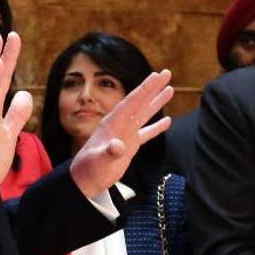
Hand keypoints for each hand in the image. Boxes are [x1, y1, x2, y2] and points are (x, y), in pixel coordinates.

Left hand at [69, 70, 173, 197]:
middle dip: (153, 88)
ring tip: (169, 90)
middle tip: (167, 73)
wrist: (85, 180)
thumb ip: (109, 152)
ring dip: (156, 102)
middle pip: (140, 102)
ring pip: (144, 114)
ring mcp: (125, 134)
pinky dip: (156, 127)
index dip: (145, 88)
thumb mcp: (98, 160)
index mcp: (113, 123)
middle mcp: (120, 124)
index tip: (157, 75)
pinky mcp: (129, 145)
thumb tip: (118, 146)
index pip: (132, 101)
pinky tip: (167, 121)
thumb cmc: (90, 169)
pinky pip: (145, 133)